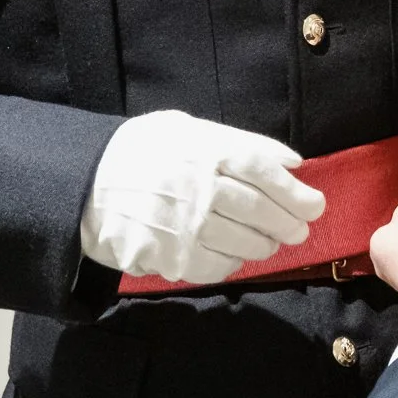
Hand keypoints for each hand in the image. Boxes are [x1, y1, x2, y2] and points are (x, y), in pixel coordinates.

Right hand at [80, 110, 325, 284]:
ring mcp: (184, 227)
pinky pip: (217, 267)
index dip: (295, 192)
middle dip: (289, 223)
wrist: (83, 184)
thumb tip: (292, 161)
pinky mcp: (169, 258)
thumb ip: (240, 142)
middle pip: (261, 211)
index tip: (315, 204)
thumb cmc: (141, 152)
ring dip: (265, 246)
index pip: (265, 172)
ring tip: (271, 242)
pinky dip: (234, 263)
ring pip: (244, 243)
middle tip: (300, 229)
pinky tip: (236, 255)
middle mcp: (199, 189)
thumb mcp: (187, 129)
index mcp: (205, 151)